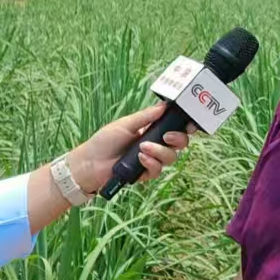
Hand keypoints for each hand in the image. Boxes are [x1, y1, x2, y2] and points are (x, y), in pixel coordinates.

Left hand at [66, 104, 189, 192]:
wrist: (90, 163)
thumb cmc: (104, 141)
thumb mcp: (125, 124)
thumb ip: (146, 116)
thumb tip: (164, 105)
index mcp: (150, 130)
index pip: (173, 128)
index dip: (184, 127)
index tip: (189, 124)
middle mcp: (154, 145)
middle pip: (178, 144)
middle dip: (178, 139)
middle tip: (166, 136)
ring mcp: (150, 160)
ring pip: (170, 158)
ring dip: (159, 152)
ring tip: (142, 148)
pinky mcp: (144, 174)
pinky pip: (157, 170)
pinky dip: (151, 164)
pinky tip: (140, 158)